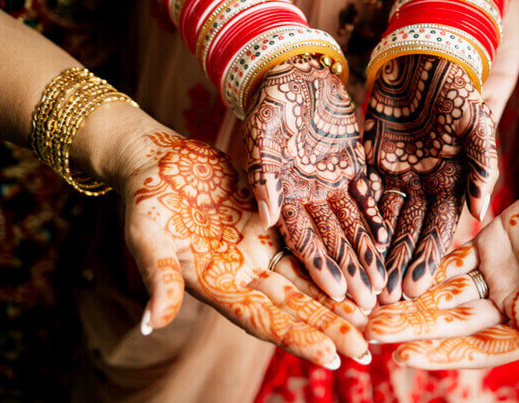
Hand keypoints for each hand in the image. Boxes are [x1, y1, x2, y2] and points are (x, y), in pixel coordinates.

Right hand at [118, 130, 369, 367]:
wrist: (156, 161)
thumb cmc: (144, 199)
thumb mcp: (146, 237)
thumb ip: (156, 278)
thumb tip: (152, 322)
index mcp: (218, 286)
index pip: (263, 320)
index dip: (296, 338)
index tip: (330, 358)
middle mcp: (245, 274)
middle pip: (295, 308)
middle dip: (331, 329)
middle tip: (368, 351)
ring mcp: (261, 249)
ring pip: (308, 279)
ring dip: (339, 299)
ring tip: (374, 316)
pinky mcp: (272, 221)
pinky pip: (308, 241)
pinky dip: (333, 256)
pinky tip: (361, 265)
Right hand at [243, 55, 387, 309]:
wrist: (293, 70)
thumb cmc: (269, 100)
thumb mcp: (260, 133)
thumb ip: (262, 175)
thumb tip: (269, 217)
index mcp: (281, 195)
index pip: (301, 238)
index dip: (319, 266)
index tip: (336, 294)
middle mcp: (307, 196)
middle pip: (332, 241)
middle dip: (351, 272)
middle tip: (370, 305)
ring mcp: (330, 183)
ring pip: (352, 226)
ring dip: (367, 255)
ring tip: (384, 285)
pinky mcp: (351, 167)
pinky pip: (367, 197)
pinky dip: (377, 218)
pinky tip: (390, 242)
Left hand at [363, 55, 496, 302]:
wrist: (422, 56)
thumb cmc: (455, 88)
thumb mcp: (477, 123)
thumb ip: (482, 165)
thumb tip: (480, 212)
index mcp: (454, 182)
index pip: (440, 228)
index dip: (427, 258)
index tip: (416, 287)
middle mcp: (426, 186)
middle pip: (410, 231)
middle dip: (399, 264)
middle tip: (386, 299)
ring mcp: (399, 176)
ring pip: (385, 220)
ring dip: (377, 251)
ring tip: (366, 281)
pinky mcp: (373, 163)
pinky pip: (364, 195)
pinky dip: (358, 217)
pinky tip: (349, 241)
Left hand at [365, 146, 518, 399]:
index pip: (480, 350)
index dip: (442, 353)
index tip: (405, 355)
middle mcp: (510, 306)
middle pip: (452, 324)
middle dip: (412, 328)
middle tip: (371, 331)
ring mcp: (497, 274)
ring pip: (444, 292)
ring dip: (410, 300)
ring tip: (372, 306)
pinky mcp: (489, 242)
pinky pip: (450, 257)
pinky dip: (423, 265)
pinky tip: (393, 272)